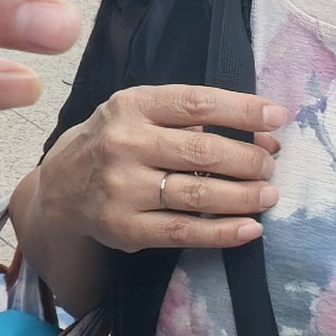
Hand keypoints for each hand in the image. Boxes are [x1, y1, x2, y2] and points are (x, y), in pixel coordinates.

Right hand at [44, 82, 285, 253]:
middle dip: (248, 160)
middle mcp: (125, 144)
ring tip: (269, 195)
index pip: (196, 103)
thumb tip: (261, 136)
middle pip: (202, 152)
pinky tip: (250, 229)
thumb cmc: (113, 142)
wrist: (58, 189)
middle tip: (271, 165)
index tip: (277, 117)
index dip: (242, 110)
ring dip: (244, 196)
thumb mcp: (139, 114)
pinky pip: (184, 232)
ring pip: (198, 194)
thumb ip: (190, 119)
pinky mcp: (126, 229)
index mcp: (132, 105)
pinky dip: (223, 233)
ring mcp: (123, 188)